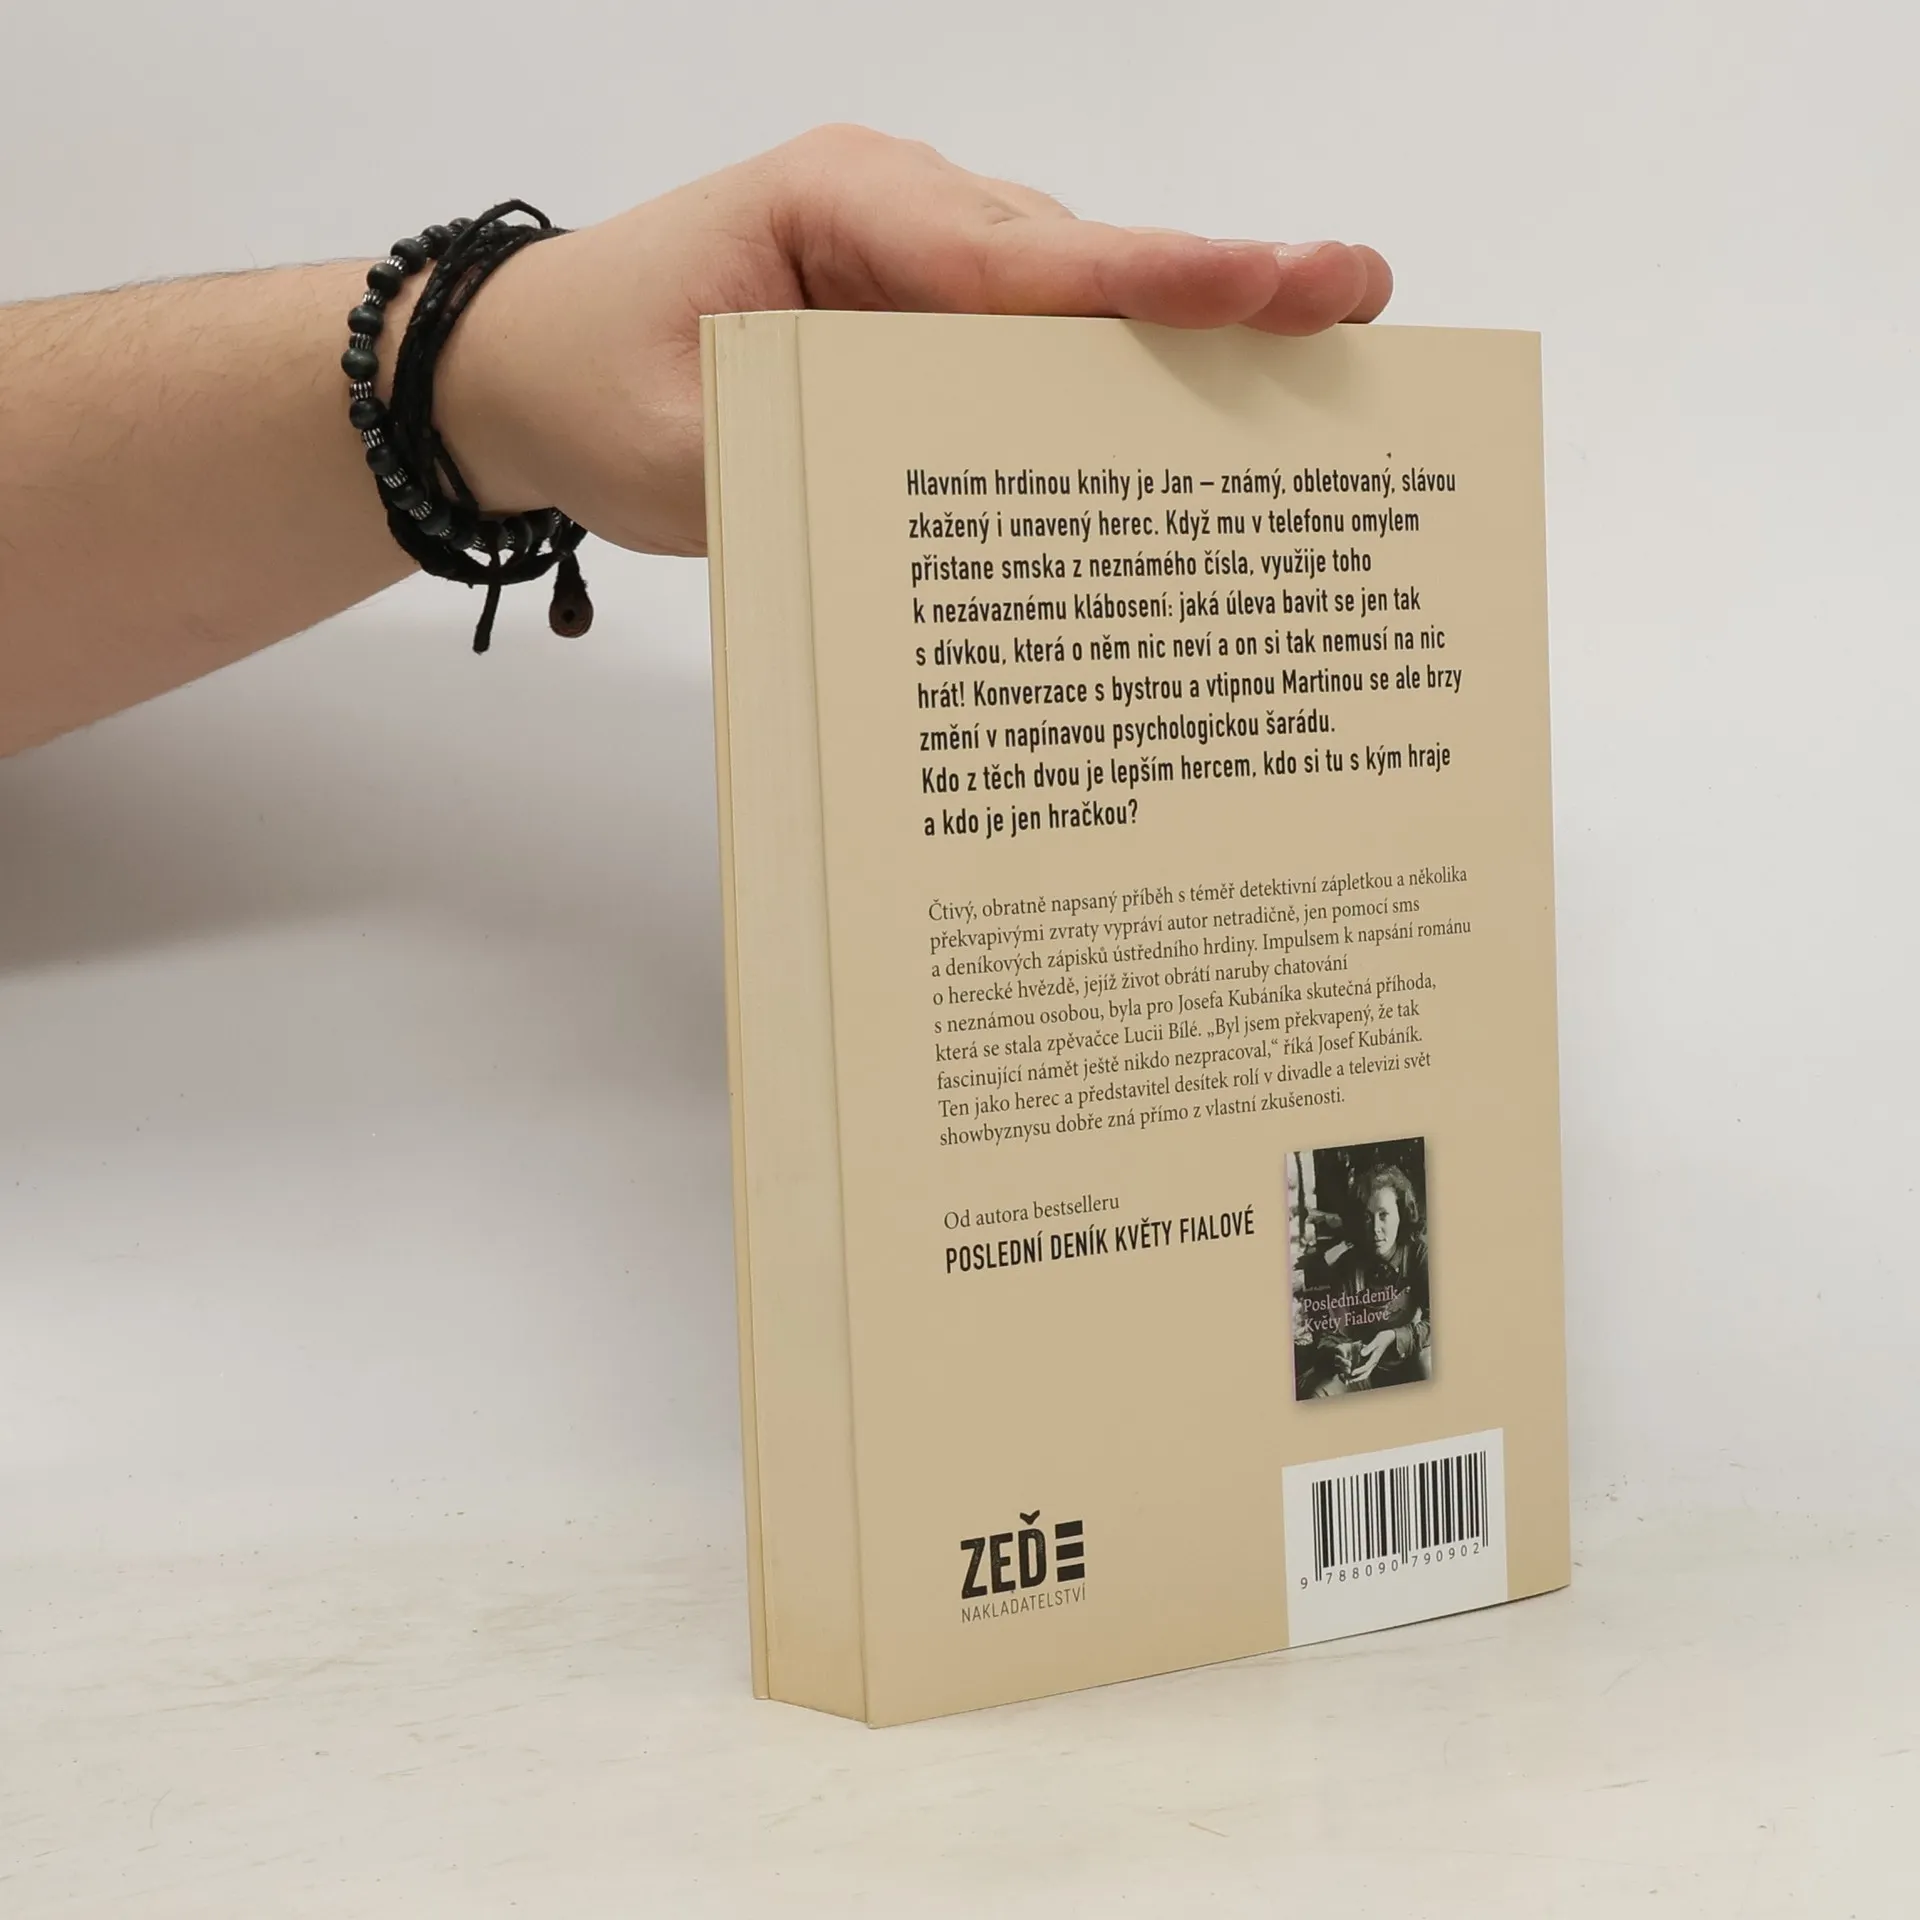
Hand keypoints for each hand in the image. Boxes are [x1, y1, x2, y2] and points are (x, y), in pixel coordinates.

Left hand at [437, 125, 1392, 556]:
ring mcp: (924, 268)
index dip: (1150, 278)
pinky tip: (1192, 431)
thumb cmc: (591, 379)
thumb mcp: (683, 444)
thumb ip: (815, 467)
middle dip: (1217, 288)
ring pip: (1075, 303)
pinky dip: (1110, 389)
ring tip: (1321, 361)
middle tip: (1355, 299)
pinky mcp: (927, 327)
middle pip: (1080, 262)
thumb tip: (954, 526)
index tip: (1270, 286)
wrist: (527, 370)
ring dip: (1181, 343)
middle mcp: (905, 216)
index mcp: (843, 205)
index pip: (1017, 252)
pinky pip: (1036, 350)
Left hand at [1347, 1327, 1398, 1383]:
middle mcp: (1374, 1362)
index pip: (1366, 1367)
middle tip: (1348, 1381)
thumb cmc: (1382, 1339)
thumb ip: (1369, 1348)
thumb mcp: (1376, 1341)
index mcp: (1375, 1358)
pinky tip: (1352, 1373)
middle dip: (1358, 1378)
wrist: (1389, 1338)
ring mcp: (1373, 1363)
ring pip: (1365, 1373)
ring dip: (1357, 1377)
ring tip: (1349, 1380)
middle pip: (1366, 1374)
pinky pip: (1365, 1370)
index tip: (1352, 1373)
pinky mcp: (1371, 1361)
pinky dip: (1359, 1373)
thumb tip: (1361, 1353)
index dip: (1359, 1370)